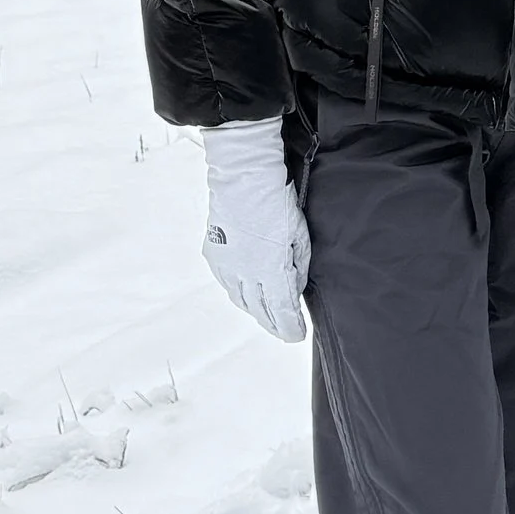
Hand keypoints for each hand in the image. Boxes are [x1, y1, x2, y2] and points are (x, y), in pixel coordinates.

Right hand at [199, 119, 310, 340]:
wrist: (243, 178)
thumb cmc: (277, 201)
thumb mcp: (300, 235)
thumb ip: (299, 267)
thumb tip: (294, 287)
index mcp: (272, 270)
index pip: (282, 311)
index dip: (290, 328)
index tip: (297, 335)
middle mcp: (247, 274)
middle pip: (261, 312)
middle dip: (274, 324)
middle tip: (285, 331)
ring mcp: (227, 266)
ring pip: (241, 301)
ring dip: (256, 311)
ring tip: (267, 315)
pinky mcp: (214, 256)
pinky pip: (227, 284)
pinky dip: (238, 292)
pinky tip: (246, 293)